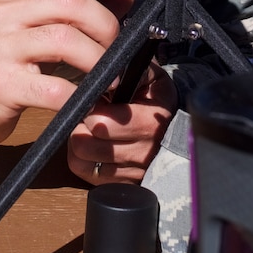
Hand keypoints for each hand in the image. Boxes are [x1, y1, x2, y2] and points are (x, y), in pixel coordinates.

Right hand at [0, 0, 132, 159]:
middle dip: (105, 24)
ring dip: (99, 61)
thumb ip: (77, 10)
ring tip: (110, 77)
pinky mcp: (2, 84)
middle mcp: (2, 13)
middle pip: (69, 1)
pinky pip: (55, 88)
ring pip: (66, 40)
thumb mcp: (33, 28)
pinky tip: (90, 102)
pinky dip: (81, 97)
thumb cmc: (3, 62)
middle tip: (117, 47)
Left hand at [67, 61, 177, 183]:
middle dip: (80, 124)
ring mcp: (133, 171)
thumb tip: (107, 71)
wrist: (173, 124)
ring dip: (78, 140)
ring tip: (88, 127)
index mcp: (151, 122)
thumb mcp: (150, 75)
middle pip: (86, 144)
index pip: (101, 123)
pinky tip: (91, 143)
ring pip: (82, 159)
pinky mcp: (122, 183)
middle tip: (86, 113)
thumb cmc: (155, 96)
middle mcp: (144, 151)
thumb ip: (130, 70)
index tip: (89, 99)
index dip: (88, 108)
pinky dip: (81, 158)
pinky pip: (85, 172)